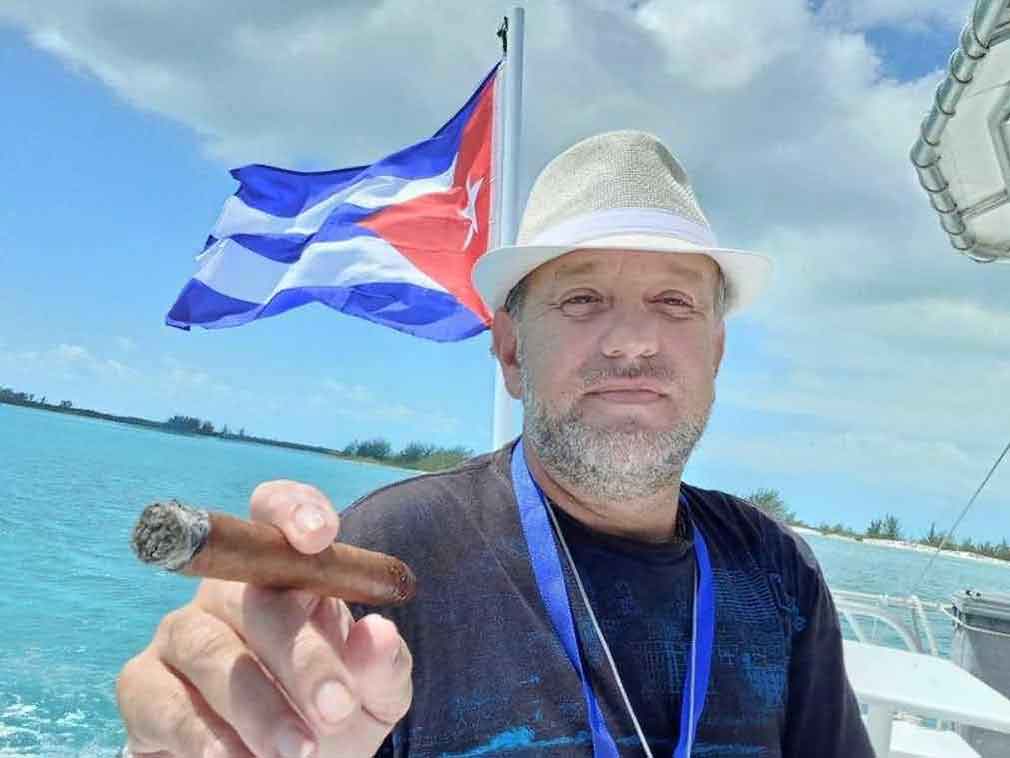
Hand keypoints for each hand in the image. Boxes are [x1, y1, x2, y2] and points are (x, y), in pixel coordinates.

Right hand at [117, 480, 412, 757]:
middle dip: (301, 655)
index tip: (318, 537)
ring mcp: (180, 633)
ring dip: (258, 706)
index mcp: (289, 575)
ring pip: (210, 651)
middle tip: (336, 709)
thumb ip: (382, 666)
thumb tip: (380, 631)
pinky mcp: (141, 686)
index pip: (277, 512)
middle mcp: (228, 591)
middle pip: (253, 595)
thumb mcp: (374, 698)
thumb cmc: (330, 721)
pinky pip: (163, 701)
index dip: (293, 508)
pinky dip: (203, 736)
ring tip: (299, 752)